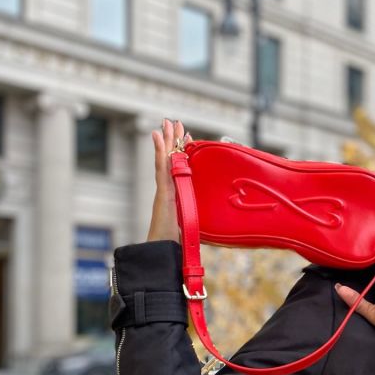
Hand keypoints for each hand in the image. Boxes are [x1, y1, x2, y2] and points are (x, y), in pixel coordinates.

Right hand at [146, 118, 190, 242]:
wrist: (162, 252)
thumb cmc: (177, 244)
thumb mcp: (192, 228)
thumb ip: (199, 222)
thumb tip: (217, 228)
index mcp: (175, 197)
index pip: (179, 169)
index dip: (182, 154)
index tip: (188, 139)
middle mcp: (168, 191)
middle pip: (170, 160)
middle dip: (173, 141)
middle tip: (175, 122)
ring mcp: (164, 190)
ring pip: (164, 160)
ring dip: (166, 140)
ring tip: (166, 122)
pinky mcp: (162, 193)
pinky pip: (161, 168)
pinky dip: (159, 151)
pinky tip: (157, 136)